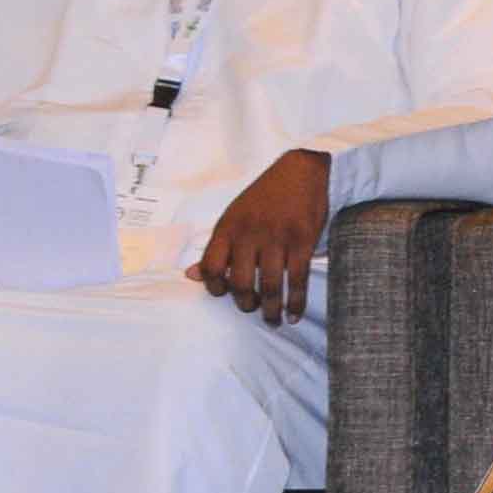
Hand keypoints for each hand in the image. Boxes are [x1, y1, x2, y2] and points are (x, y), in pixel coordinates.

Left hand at [190, 148, 330, 324]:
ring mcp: (277, 239)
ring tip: (273, 320)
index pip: (210, 267)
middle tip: (252, 309)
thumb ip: (216, 248)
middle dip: (245, 303)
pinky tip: (294, 313)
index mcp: (228, 228)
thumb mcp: (233, 217)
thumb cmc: (265, 196)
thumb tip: (191, 276)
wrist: (302, 172)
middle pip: (239, 282)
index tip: (224, 295)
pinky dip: (296, 302)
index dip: (214, 287)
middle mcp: (249, 234)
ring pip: (269, 285)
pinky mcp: (302, 242)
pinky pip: (297, 280)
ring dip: (271, 309)